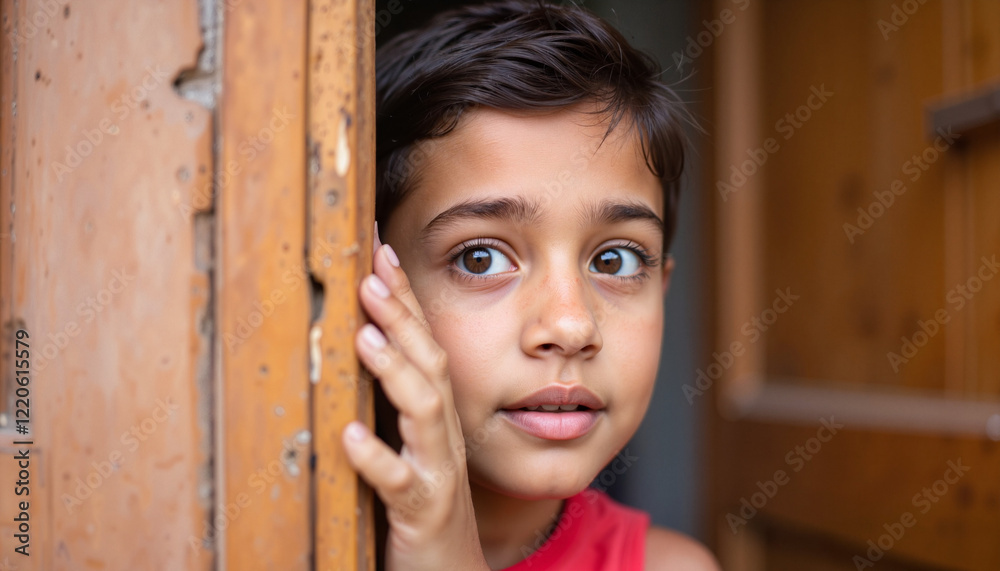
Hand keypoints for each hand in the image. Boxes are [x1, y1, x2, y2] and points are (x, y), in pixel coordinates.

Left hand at [342, 222, 489, 570]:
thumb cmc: (425, 506)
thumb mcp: (411, 446)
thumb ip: (394, 403)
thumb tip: (362, 347)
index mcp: (435, 417)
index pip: (425, 345)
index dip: (405, 298)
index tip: (380, 253)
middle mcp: (442, 437)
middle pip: (430, 365)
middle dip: (402, 317)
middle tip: (371, 275)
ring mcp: (436, 472)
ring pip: (424, 415)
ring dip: (396, 371)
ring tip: (366, 337)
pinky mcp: (423, 512)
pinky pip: (400, 484)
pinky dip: (378, 458)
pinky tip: (351, 438)